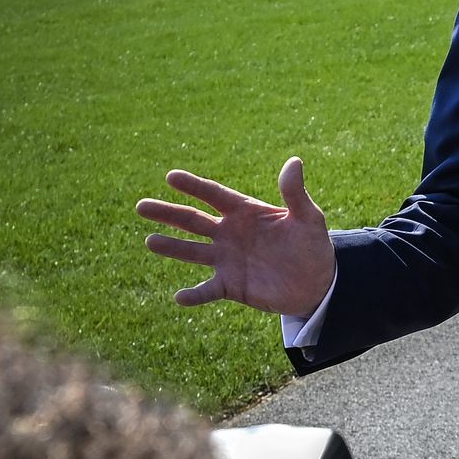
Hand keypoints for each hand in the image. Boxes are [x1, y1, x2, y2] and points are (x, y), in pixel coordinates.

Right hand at [136, 157, 336, 316]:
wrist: (317, 282)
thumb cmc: (312, 245)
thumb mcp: (308, 218)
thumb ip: (295, 193)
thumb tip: (294, 162)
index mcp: (245, 212)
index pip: (214, 195)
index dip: (194, 186)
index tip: (171, 177)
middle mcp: (229, 233)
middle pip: (193, 220)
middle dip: (168, 213)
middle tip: (141, 206)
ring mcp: (227, 259)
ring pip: (193, 252)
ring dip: (172, 247)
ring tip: (150, 241)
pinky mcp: (230, 285)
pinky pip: (207, 290)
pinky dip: (194, 294)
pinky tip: (179, 297)